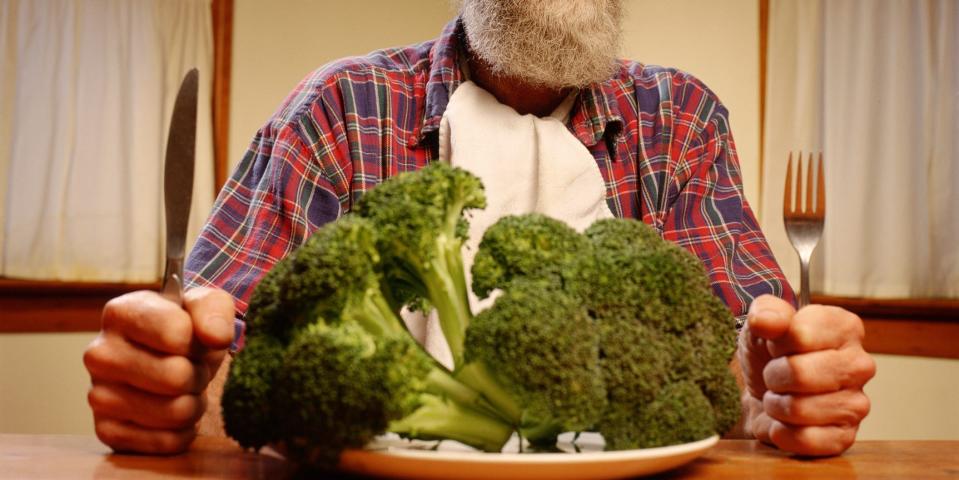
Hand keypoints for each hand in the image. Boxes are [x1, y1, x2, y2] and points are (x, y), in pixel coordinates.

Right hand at [83, 287, 234, 453]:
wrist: (170, 361)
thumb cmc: (187, 330)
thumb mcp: (206, 305)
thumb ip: (215, 310)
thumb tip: (216, 337)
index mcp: (120, 313)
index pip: (177, 333)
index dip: (199, 341)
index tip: (192, 339)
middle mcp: (99, 353)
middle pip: (176, 376)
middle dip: (199, 375)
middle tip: (193, 370)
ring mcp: (98, 394)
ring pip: (175, 412)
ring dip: (194, 403)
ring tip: (185, 390)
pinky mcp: (107, 431)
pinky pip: (166, 441)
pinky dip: (183, 431)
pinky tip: (173, 413)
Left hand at [737, 294, 875, 455]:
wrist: (760, 393)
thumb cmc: (767, 353)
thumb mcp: (761, 322)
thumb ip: (766, 312)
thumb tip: (766, 320)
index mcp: (845, 328)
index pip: (800, 335)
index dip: (776, 343)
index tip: (775, 345)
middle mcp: (860, 365)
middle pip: (800, 373)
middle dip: (773, 376)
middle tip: (774, 375)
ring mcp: (857, 404)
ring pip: (799, 408)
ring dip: (776, 405)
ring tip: (779, 396)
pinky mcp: (845, 437)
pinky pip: (806, 439)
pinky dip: (783, 432)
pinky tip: (783, 422)